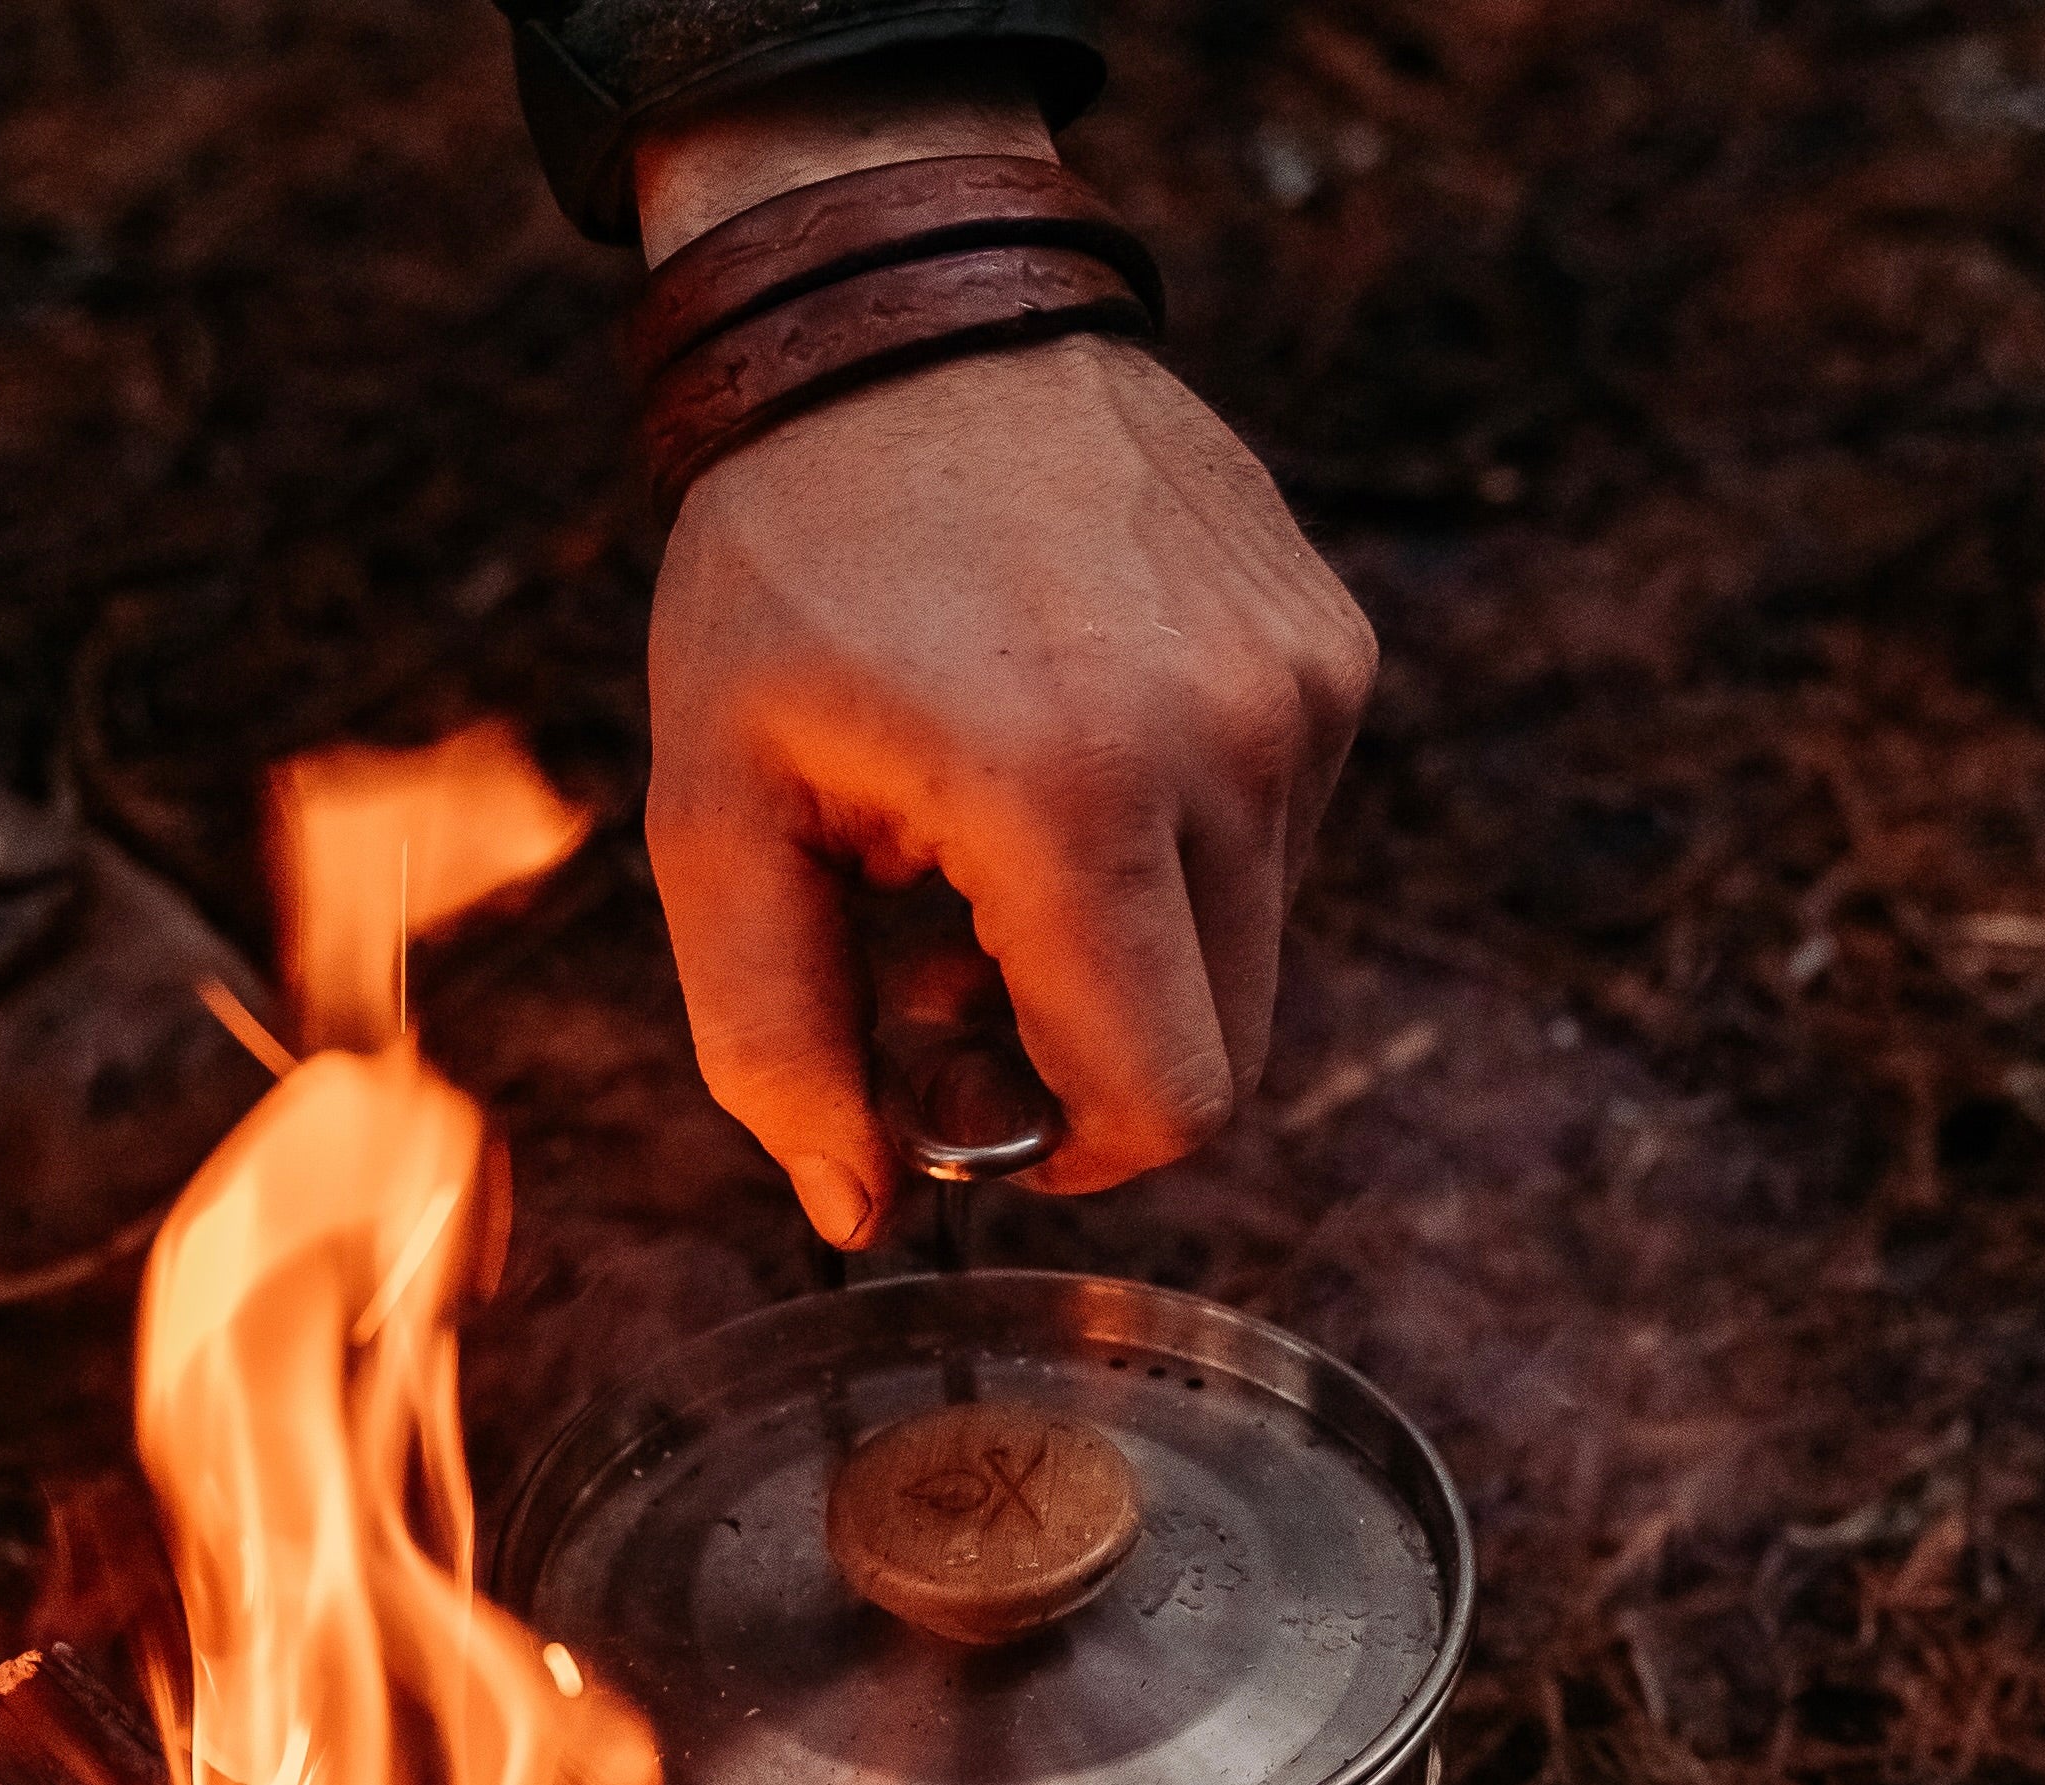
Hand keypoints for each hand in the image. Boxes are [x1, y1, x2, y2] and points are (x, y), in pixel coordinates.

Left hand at [635, 84, 1375, 1247]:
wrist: (904, 309)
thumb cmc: (786, 569)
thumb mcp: (713, 814)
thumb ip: (773, 1042)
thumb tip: (861, 1215)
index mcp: (1071, 798)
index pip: (1170, 1103)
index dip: (1073, 1153)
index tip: (973, 1102)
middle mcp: (1229, 744)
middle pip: (1222, 1052)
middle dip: (1088, 1062)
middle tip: (945, 972)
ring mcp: (1302, 689)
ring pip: (1248, 954)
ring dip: (1125, 954)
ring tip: (985, 843)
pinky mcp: (1331, 649)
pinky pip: (1274, 841)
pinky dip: (1172, 850)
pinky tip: (1061, 751)